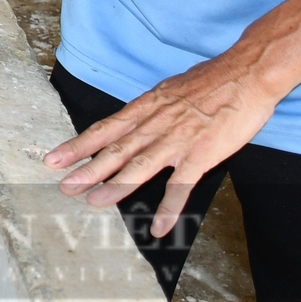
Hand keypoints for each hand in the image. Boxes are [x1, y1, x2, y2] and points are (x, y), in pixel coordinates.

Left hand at [44, 52, 281, 236]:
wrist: (247, 73)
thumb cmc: (211, 81)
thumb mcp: (170, 89)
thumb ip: (152, 109)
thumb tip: (135, 120)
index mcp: (147, 107)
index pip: (105, 129)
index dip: (78, 145)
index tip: (54, 159)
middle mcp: (156, 123)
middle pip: (115, 150)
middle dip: (87, 169)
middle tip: (64, 187)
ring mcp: (177, 140)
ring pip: (139, 166)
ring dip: (115, 186)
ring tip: (93, 203)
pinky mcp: (201, 154)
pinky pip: (181, 187)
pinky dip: (168, 209)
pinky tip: (157, 228)